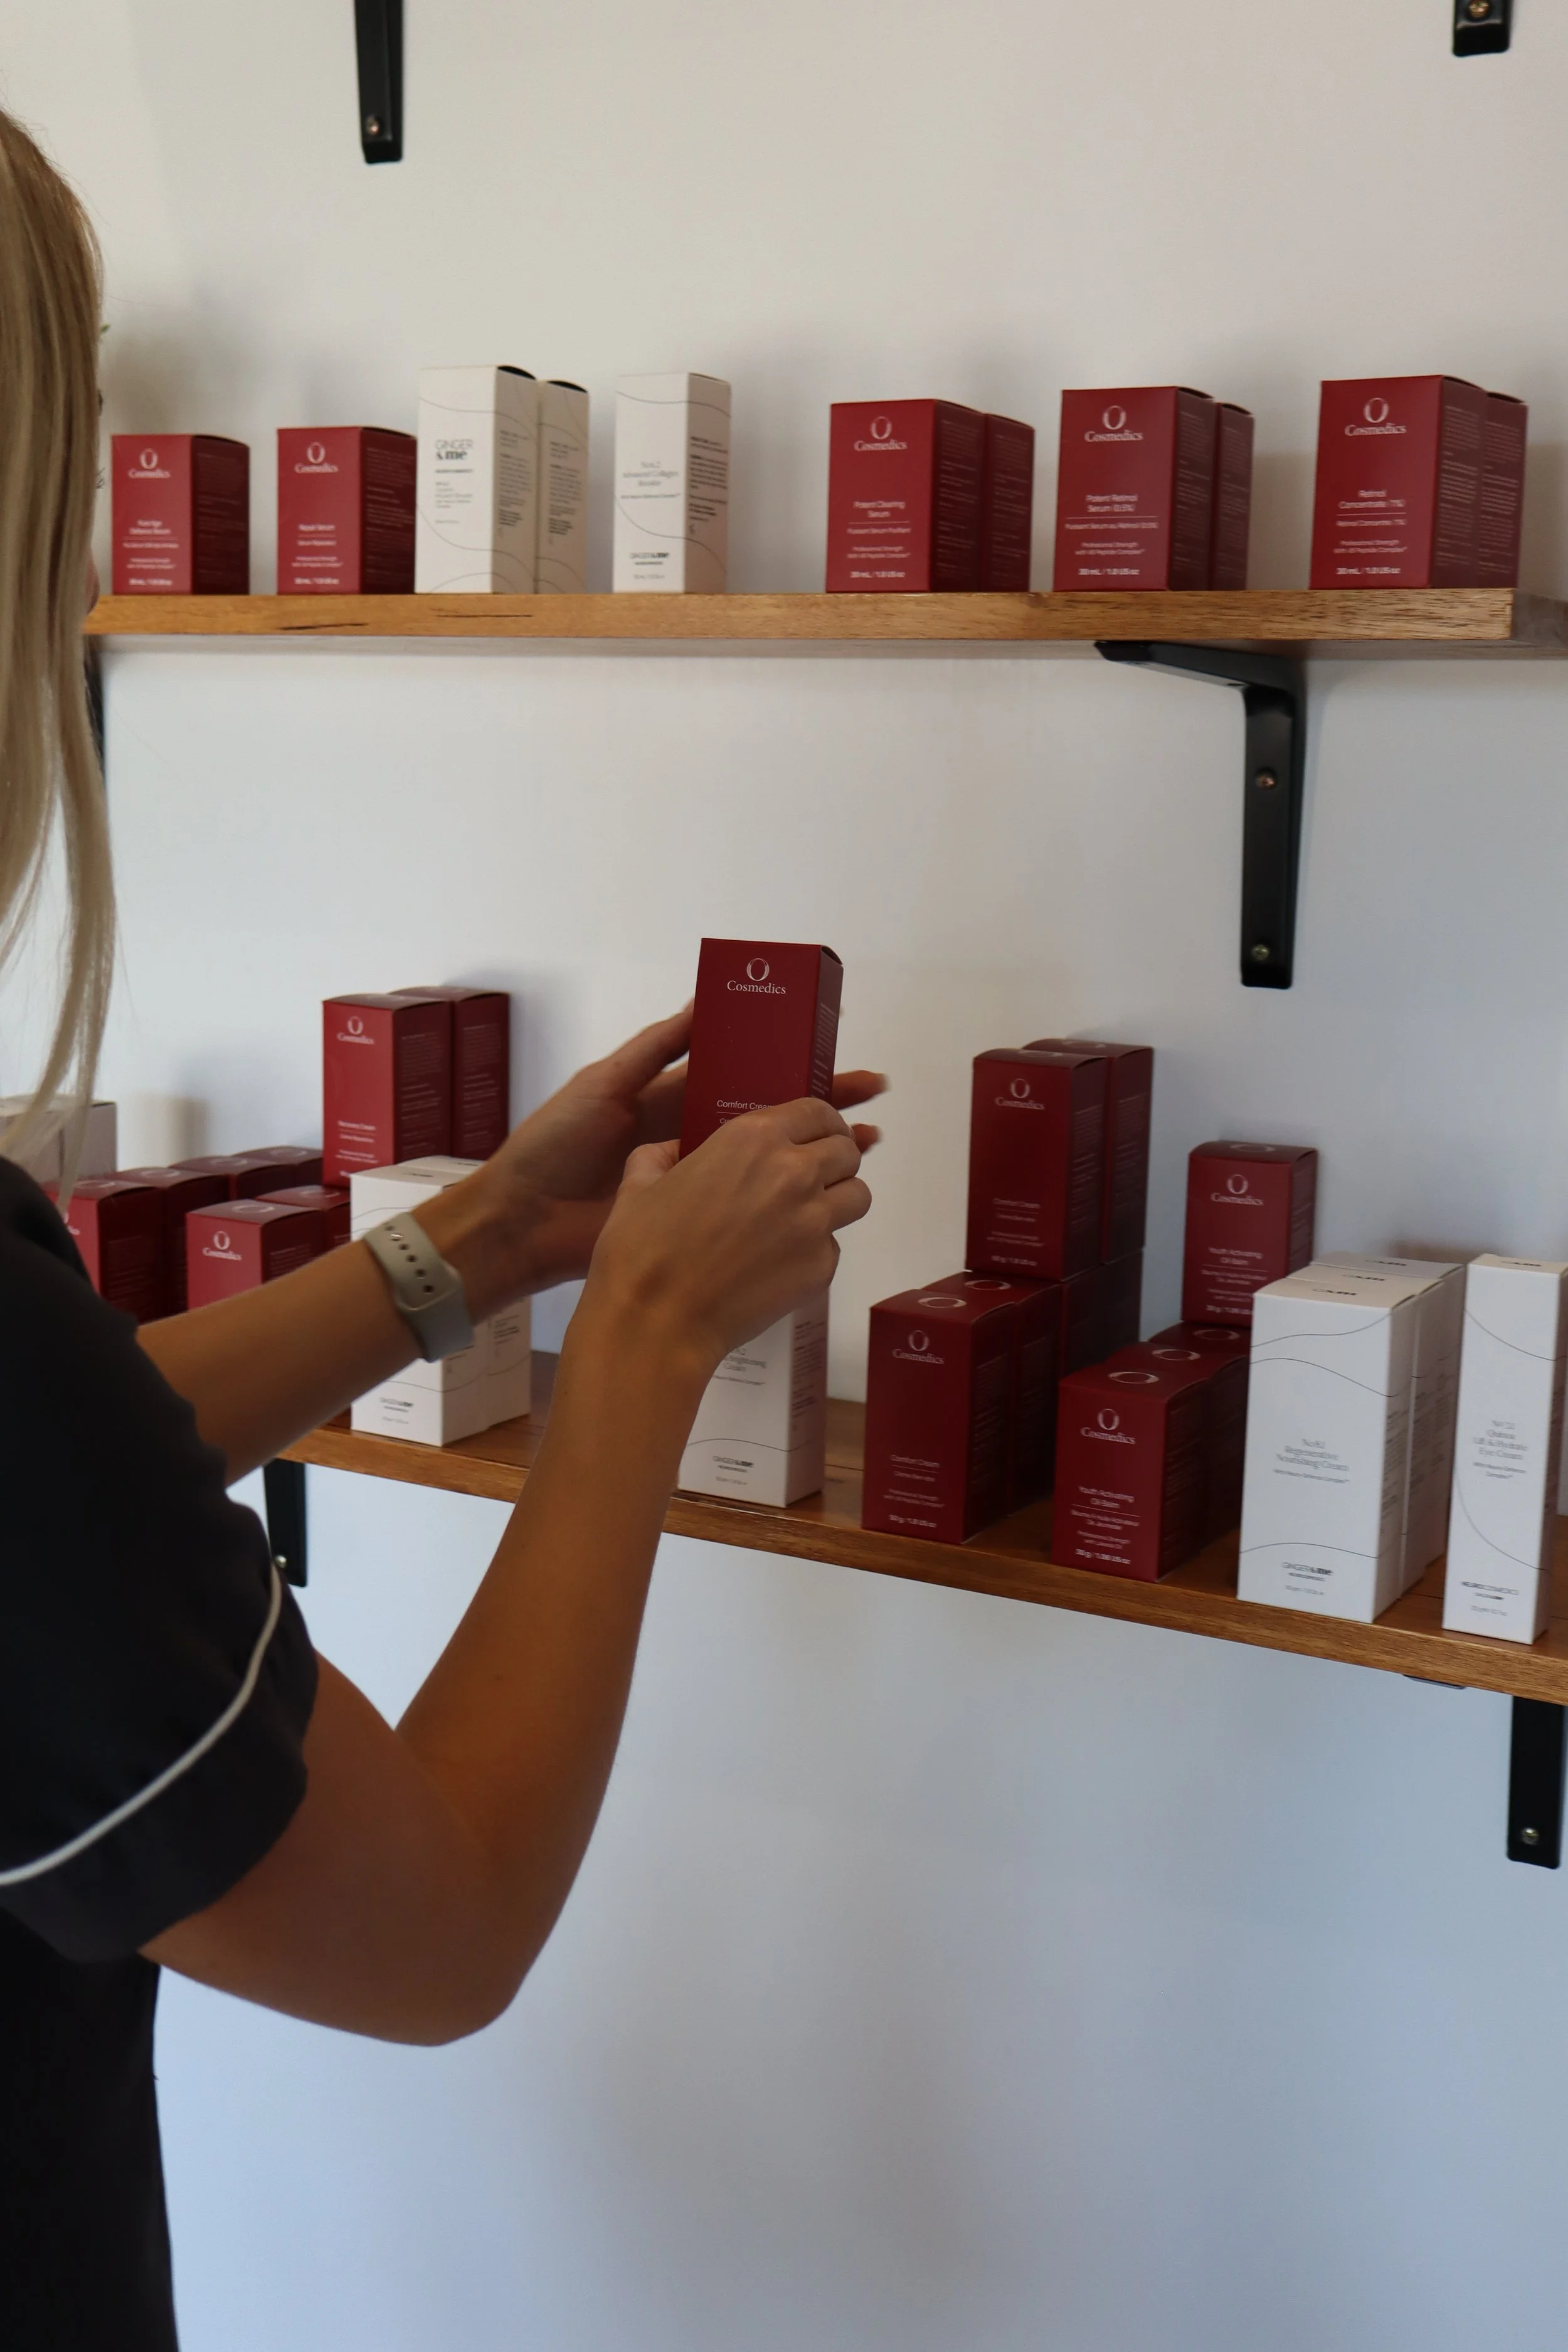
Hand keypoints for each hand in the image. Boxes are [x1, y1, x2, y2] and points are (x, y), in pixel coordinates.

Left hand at [422, 1007, 884, 1314]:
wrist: (521, 1220)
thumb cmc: (554, 1144)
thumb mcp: (603, 1084)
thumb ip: (656, 1048)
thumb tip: (704, 1001)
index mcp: (672, 1095)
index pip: (745, 1072)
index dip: (788, 1062)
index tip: (832, 1051)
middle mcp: (691, 1133)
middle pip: (769, 1114)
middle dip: (820, 1104)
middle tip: (871, 1098)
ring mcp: (696, 1178)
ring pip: (769, 1161)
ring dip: (817, 1152)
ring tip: (868, 1144)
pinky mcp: (689, 1216)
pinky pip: (745, 1205)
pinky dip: (787, 1200)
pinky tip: (824, 1199)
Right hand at [578, 1096, 873, 1382]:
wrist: (657, 1320)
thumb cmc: (641, 1248)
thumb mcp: (640, 1180)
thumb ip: (666, 1153)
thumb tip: (678, 1151)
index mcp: (753, 1138)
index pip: (817, 1112)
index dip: (821, 1123)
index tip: (815, 1136)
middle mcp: (795, 1171)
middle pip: (846, 1152)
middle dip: (834, 1161)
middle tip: (811, 1179)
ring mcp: (814, 1221)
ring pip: (857, 1196)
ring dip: (836, 1201)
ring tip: (804, 1219)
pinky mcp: (822, 1267)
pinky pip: (834, 1247)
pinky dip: (815, 1251)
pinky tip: (778, 1264)